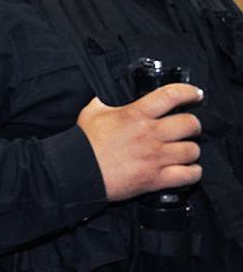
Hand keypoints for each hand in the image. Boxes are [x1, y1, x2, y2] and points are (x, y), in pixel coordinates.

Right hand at [77, 83, 202, 201]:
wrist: (78, 171)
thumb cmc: (84, 143)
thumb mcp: (92, 112)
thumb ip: (106, 101)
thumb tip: (111, 94)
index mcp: (135, 114)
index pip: (171, 95)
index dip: (189, 92)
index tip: (194, 94)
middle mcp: (150, 134)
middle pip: (190, 124)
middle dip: (192, 124)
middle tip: (187, 127)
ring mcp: (155, 158)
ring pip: (193, 150)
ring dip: (191, 149)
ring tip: (184, 149)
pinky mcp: (156, 179)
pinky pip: (189, 175)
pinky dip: (192, 172)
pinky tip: (186, 168)